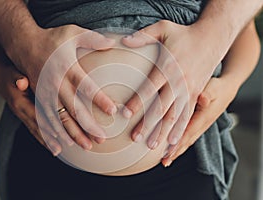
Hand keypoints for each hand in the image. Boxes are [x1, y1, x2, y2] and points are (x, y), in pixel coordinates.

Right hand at [0, 65, 61, 155]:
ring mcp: (21, 114)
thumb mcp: (12, 72)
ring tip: (57, 152)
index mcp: (19, 102)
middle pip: (36, 127)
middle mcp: (20, 111)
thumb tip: (21, 82)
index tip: (57, 135)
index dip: (46, 125)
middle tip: (60, 150)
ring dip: (45, 141)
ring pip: (35, 130)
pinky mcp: (24, 114)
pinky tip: (50, 144)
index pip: (35, 116)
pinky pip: (33, 128)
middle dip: (48, 139)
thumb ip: (18, 78)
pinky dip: (41, 136)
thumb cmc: (9, 71)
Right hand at [8, 24, 117, 148]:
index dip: (100, 100)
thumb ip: (93, 39)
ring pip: (60, 118)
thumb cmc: (51, 38)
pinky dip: (53, 133)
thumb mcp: (72, 33)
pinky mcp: (37, 98)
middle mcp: (56, 83)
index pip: (87, 87)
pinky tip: (61, 145)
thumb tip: (112, 42)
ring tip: (85, 147)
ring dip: (72, 134)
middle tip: (101, 139)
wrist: (23, 42)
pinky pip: (45, 119)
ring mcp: (45, 93)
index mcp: (67, 68)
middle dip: (88, 126)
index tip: (113, 111)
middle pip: (74, 108)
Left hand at [121, 20, 223, 148]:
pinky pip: (188, 115)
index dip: (137, 101)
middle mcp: (179, 82)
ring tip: (152, 146)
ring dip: (164, 132)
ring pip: (176, 116)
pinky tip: (173, 143)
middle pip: (162, 107)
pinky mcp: (196, 94)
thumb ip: (143, 36)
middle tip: (134, 137)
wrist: (212, 38)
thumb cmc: (184, 34)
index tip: (124, 114)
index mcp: (168, 67)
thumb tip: (123, 41)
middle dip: (148, 123)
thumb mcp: (164, 28)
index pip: (149, 87)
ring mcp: (189, 90)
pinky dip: (181, 130)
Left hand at [161, 76, 236, 165]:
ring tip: (166, 161)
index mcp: (204, 117)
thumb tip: (203, 99)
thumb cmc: (217, 88)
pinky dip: (179, 144)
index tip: (169, 152)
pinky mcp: (198, 125)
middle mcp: (202, 125)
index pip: (188, 132)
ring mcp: (200, 126)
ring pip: (187, 141)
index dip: (178, 142)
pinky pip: (188, 137)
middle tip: (164, 162)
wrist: (226, 90)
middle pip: (187, 141)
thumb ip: (207, 94)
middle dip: (175, 152)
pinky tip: (171, 149)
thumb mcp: (213, 88)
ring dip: (176, 151)